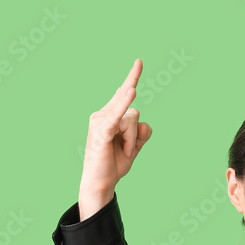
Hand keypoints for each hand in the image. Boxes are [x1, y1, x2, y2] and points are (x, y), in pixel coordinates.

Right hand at [79, 59, 152, 219]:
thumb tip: (145, 123)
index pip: (122, 94)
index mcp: (110, 116)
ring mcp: (99, 121)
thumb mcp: (134, 148)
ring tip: (122, 153)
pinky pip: (117, 117)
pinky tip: (132, 92)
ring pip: (131, 119)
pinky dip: (124, 106)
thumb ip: (142, 134)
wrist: (101, 183)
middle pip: (133, 113)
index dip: (132, 77)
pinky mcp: (100, 131)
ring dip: (132, 141)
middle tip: (125, 151)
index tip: (139, 61)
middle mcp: (102, 114)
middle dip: (135, 136)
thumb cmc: (114, 164)